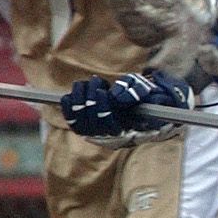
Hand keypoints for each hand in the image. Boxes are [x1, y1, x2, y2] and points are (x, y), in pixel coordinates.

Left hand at [61, 71, 192, 148]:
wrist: (148, 103)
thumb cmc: (149, 96)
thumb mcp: (148, 91)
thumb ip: (137, 93)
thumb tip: (118, 98)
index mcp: (129, 130)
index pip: (109, 126)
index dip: (103, 108)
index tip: (103, 91)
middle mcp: (112, 135)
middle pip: (92, 124)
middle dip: (90, 100)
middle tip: (95, 81)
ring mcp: (98, 132)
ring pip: (80, 122)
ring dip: (79, 99)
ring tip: (87, 83)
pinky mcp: (87, 125)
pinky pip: (71, 120)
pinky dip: (69, 104)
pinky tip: (75, 92)